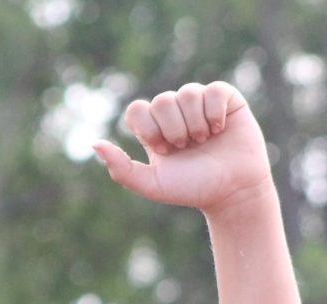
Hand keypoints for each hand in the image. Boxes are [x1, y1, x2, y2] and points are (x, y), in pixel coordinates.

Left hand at [94, 82, 273, 215]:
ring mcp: (199, 103)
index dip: (148, 127)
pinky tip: (219, 129)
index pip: (136, 109)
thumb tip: (94, 143)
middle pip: (162, 101)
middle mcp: (174, 114)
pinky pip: (213, 90)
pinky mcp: (225, 98)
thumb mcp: (152, 184)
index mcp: (154, 130)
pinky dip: (214, 113)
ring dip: (195, 124)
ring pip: (187, 93)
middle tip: (186, 148)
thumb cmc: (192, 189)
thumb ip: (122, 168)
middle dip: (174, 129)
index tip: (163, 150)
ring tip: (204, 141)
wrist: (231, 191)